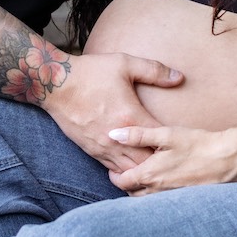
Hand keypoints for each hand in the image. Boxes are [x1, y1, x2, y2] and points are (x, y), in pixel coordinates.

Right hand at [45, 52, 182, 171]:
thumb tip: (179, 77)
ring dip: (144, 170)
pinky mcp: (92, 151)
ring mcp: (104, 148)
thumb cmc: (91, 72)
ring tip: (155, 166)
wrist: (55, 84)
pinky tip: (134, 166)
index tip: (181, 141)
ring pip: (131, 172)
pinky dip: (126, 171)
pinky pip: (113, 171)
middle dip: (161, 162)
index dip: (173, 144)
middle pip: (148, 164)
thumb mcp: (124, 63)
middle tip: (171, 157)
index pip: (161, 141)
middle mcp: (118, 138)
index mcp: (131, 117)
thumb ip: (154, 71)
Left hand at [106, 123, 236, 193]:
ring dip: (141, 191)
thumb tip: (112, 133)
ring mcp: (171, 199)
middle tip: (128, 171)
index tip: (115, 167)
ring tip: (144, 177)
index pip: (121, 182)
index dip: (114, 175)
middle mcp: (157, 192)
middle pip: (132, 194)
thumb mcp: (166, 134)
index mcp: (149, 175)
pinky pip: (162, 203)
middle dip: (127, 184)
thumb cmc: (197, 144)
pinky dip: (157, 195)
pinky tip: (164, 183)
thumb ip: (137, 135)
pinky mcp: (184, 201)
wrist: (228, 159)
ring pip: (147, 200)